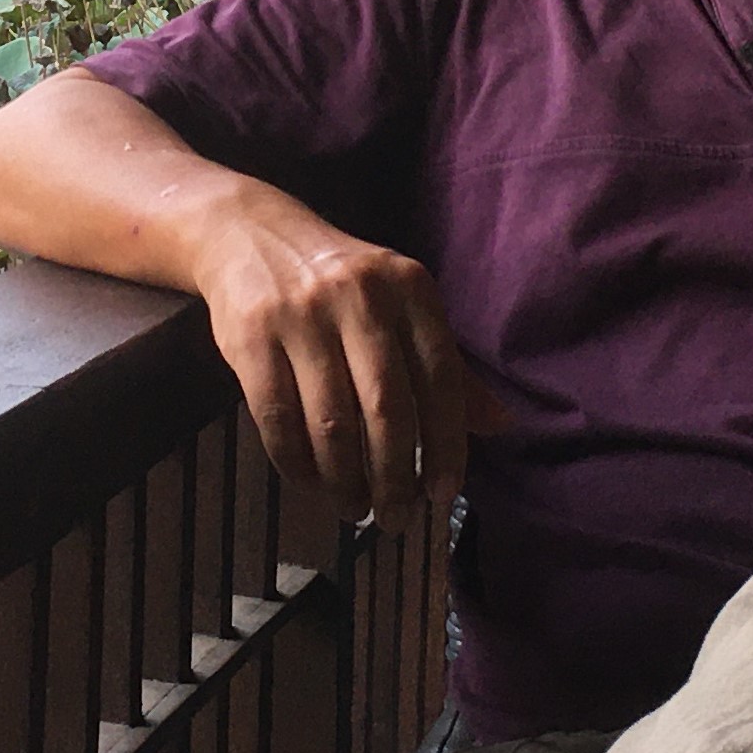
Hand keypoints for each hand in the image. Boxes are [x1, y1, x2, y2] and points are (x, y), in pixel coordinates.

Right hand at [190, 187, 504, 531]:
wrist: (252, 235)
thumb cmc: (342, 284)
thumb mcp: (401, 307)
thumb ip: (448, 366)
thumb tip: (501, 425)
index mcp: (409, 289)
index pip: (441, 379)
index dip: (446, 445)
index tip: (442, 493)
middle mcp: (360, 297)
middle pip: (387, 409)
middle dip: (395, 476)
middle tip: (395, 517)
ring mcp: (302, 316)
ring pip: (332, 422)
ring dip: (345, 480)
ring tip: (354, 508)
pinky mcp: (252, 336)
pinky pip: (278, 419)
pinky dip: (298, 463)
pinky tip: (312, 483)